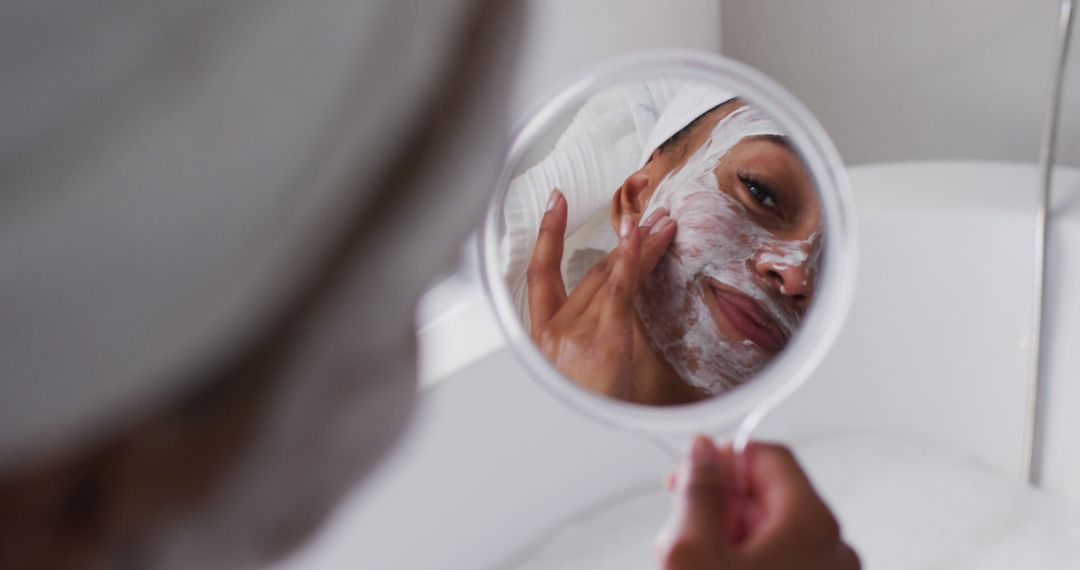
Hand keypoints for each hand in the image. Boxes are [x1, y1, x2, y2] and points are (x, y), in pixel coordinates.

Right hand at [526, 189, 675, 398]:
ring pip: (610, 274)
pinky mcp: (601, 336)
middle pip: (589, 270)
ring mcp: (574, 331)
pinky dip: (634, 257)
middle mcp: (553, 328)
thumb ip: (591, 335)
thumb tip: (621, 305)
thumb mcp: (580, 373)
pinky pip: (620, 287)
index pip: (539, 271)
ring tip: (664, 224)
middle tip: (649, 218)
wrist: (584, 447)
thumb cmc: (588, 414)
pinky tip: (647, 237)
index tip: (555, 202)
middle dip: (623, 242)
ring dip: (641, 245)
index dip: (547, 232)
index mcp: (541, 336)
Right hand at [657, 436, 859, 569]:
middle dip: (720, 506)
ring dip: (727, 538)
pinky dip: (744, 561)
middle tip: (683, 534)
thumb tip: (705, 449)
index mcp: (812, 525)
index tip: (687, 478)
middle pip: (769, 494)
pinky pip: (780, 560)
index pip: (769, 455)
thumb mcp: (692, 551)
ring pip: (771, 531)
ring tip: (696, 563)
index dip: (721, 460)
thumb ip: (699, 490)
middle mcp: (834, 548)